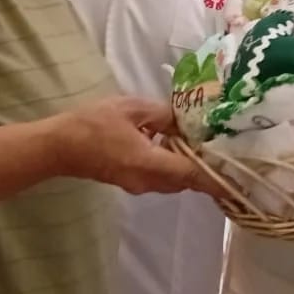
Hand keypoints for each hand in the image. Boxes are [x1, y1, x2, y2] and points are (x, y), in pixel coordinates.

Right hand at [49, 96, 227, 199]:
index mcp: (148, 163)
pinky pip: (160, 177)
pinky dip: (172, 165)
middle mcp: (146, 181)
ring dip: (187, 166)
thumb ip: (163, 115)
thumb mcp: (132, 109)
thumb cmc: (92, 124)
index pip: (190, 175)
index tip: (235, 181)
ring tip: (201, 143)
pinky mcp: (129, 181)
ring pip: (173, 180)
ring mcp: (136, 184)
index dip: (214, 179)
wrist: (58, 146)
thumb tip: (185, 122)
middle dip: (204, 168)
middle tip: (223, 150)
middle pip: (184, 180)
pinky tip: (173, 143)